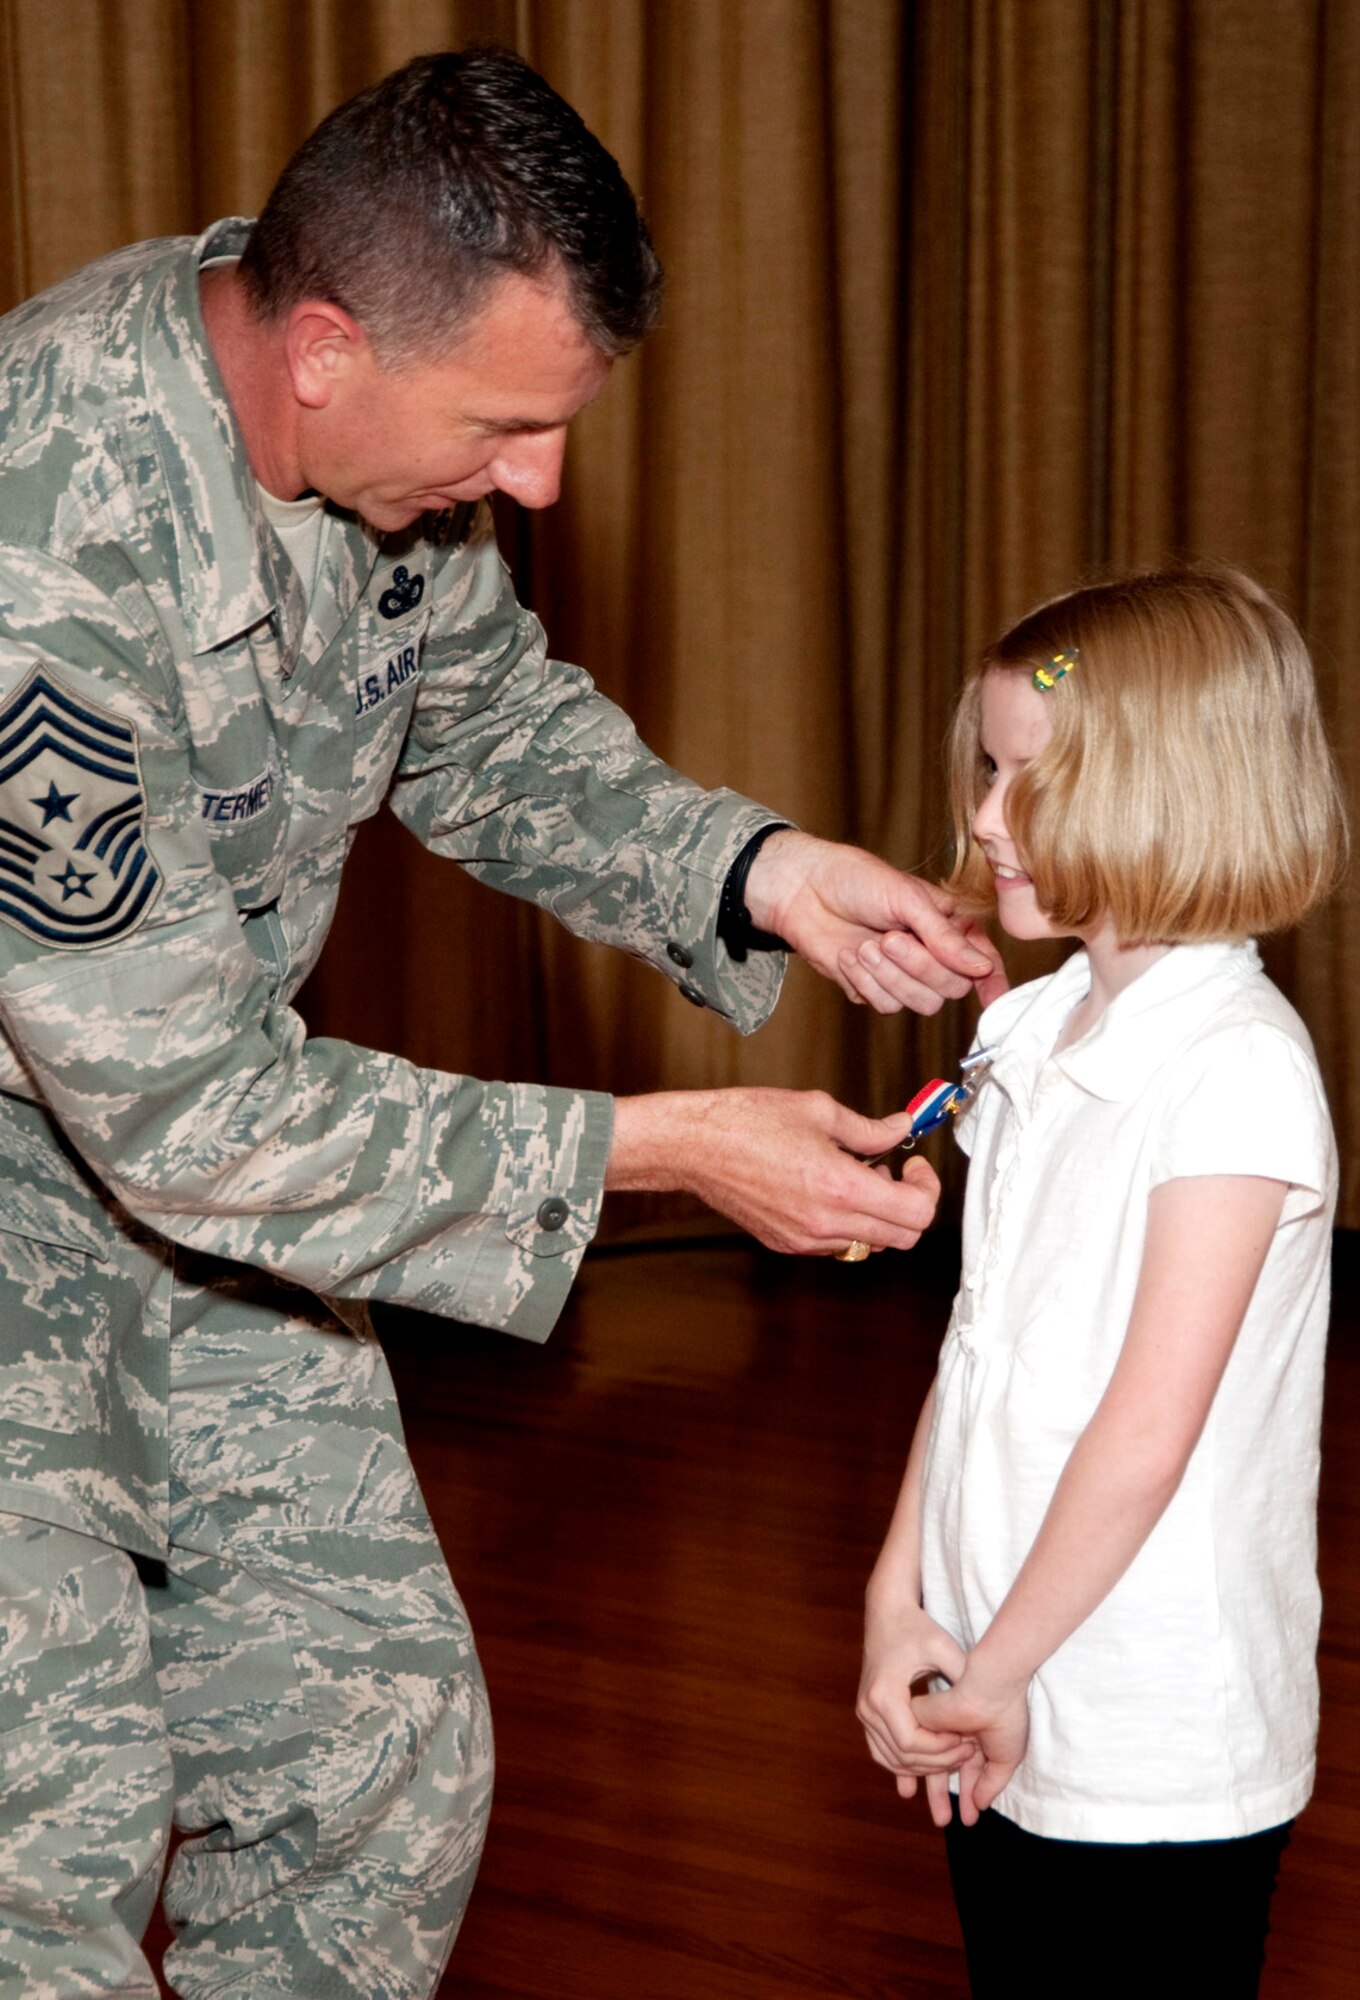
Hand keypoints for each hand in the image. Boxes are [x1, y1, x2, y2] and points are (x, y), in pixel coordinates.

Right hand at [607, 1088, 939, 1253]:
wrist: (694, 1147)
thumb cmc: (748, 1121)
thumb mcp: (819, 1110)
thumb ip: (869, 1129)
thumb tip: (900, 1129)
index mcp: (839, 1187)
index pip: (916, 1213)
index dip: (927, 1187)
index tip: (913, 1164)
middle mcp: (826, 1222)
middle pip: (902, 1237)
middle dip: (910, 1203)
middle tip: (894, 1171)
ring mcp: (805, 1240)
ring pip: (870, 1244)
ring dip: (878, 1214)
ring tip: (857, 1175)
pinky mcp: (787, 1244)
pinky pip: (838, 1244)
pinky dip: (848, 1221)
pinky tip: (828, 1188)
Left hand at [743, 830, 1006, 1012]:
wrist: (803, 891)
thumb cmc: (857, 880)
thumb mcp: (907, 899)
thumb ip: (944, 937)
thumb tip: (981, 968)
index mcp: (950, 926)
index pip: (984, 960)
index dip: (993, 980)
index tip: (992, 996)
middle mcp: (933, 954)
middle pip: (952, 987)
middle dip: (920, 966)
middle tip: (889, 937)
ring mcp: (904, 975)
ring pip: (922, 1003)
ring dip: (891, 976)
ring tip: (866, 945)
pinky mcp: (874, 989)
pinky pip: (886, 1005)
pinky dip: (866, 982)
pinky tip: (849, 957)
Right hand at [858, 1599, 978, 1823]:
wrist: (887, 1611)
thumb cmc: (918, 1627)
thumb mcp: (944, 1647)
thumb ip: (962, 1677)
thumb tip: (984, 1707)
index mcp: (884, 1694)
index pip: (911, 1743)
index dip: (940, 1750)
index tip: (966, 1742)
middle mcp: (868, 1708)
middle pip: (902, 1756)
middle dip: (937, 1762)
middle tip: (968, 1754)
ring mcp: (864, 1712)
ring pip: (890, 1759)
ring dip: (921, 1768)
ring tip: (953, 1763)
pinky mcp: (867, 1713)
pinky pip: (882, 1751)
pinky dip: (903, 1764)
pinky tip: (924, 1773)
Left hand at [911, 1659, 1030, 1821]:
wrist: (993, 1689)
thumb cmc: (1007, 1717)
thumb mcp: (1007, 1756)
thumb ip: (992, 1781)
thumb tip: (980, 1804)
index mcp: (977, 1736)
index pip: (969, 1769)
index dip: (970, 1794)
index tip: (969, 1818)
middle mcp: (957, 1731)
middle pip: (945, 1769)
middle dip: (944, 1795)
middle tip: (944, 1822)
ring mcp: (940, 1726)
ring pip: (931, 1763)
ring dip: (937, 1789)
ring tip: (941, 1819)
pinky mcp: (923, 1718)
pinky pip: (919, 1751)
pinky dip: (932, 1766)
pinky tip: (940, 1771)